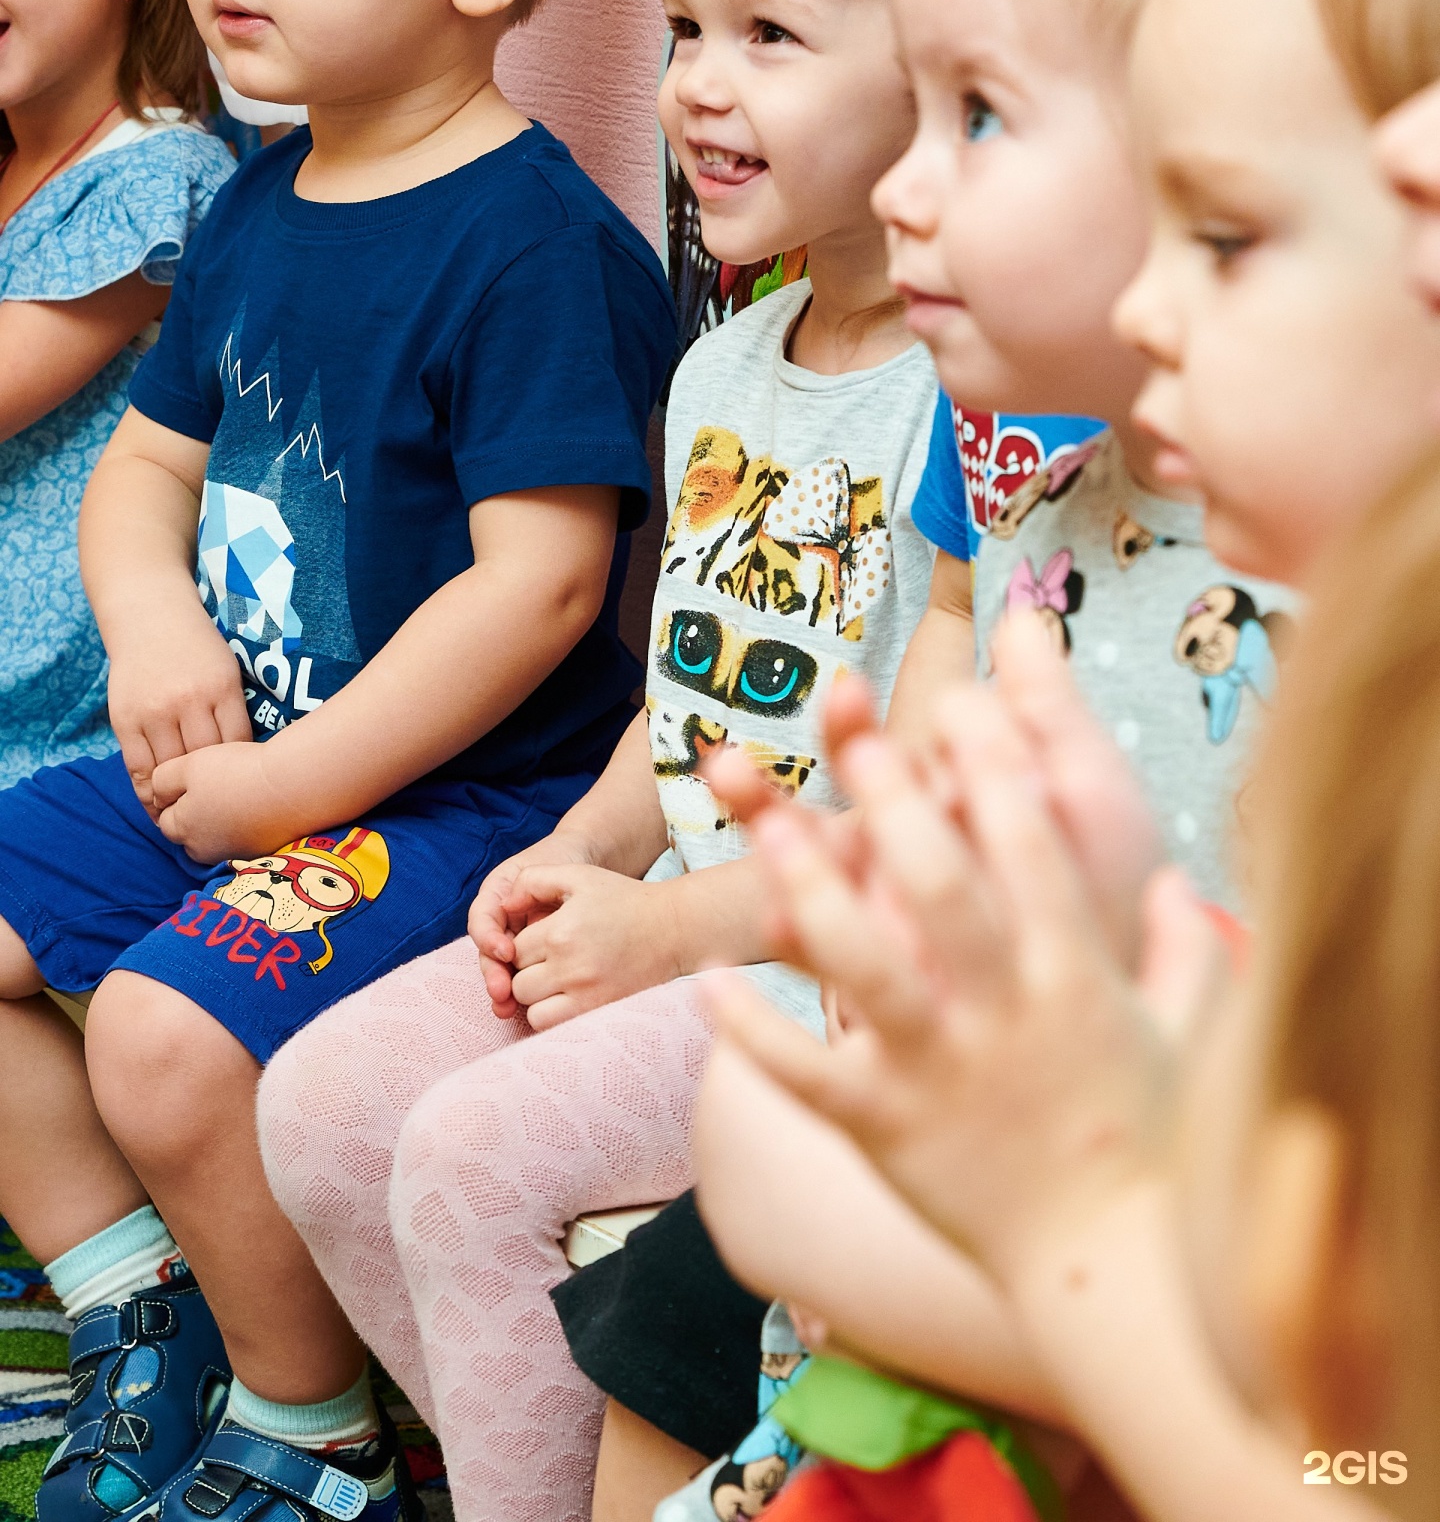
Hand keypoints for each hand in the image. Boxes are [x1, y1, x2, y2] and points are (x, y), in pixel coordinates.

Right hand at [107, 596, 250, 808]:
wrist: (149, 616)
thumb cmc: (196, 648)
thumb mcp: (227, 670)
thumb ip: (233, 709)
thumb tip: (250, 759)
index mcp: (222, 688)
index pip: (238, 744)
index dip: (241, 772)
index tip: (246, 790)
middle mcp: (188, 701)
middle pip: (206, 762)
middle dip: (213, 790)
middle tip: (221, 814)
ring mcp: (154, 712)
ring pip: (171, 770)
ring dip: (179, 797)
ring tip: (189, 817)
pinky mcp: (126, 720)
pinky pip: (139, 768)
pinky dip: (148, 792)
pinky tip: (158, 806)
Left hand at [149, 740, 281, 865]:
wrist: (292, 786)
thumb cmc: (236, 772)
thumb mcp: (189, 765)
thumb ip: (163, 781)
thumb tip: (157, 796)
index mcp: (182, 828)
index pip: (164, 818)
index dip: (173, 796)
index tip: (194, 777)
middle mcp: (202, 850)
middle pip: (188, 833)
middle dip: (193, 814)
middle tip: (214, 785)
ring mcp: (231, 854)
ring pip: (214, 838)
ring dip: (218, 822)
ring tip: (236, 795)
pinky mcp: (259, 853)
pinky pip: (241, 840)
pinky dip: (243, 826)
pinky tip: (255, 806)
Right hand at [468, 827, 599, 1014]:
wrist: (590, 865)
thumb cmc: (565, 862)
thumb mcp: (547, 867)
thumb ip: (528, 882)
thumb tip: (510, 907)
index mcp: (498, 897)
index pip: (483, 920)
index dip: (488, 938)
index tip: (507, 952)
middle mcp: (502, 922)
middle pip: (488, 953)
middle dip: (493, 974)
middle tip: (501, 992)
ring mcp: (516, 942)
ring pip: (502, 971)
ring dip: (502, 991)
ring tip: (507, 1008)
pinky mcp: (534, 960)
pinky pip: (524, 978)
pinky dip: (523, 995)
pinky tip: (524, 1011)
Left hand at [506, 864, 680, 1030]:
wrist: (673, 929)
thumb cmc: (624, 899)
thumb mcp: (579, 876)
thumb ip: (534, 881)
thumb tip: (505, 903)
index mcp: (561, 931)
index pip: (513, 950)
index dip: (524, 945)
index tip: (544, 940)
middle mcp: (570, 966)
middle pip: (518, 982)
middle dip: (527, 971)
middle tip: (551, 960)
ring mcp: (585, 995)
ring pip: (530, 1009)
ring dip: (537, 997)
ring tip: (558, 980)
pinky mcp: (599, 1012)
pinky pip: (553, 1026)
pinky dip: (553, 1014)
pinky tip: (569, 996)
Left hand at [704, 667, 1223, 1290]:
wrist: (1110, 1270)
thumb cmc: (1150, 1144)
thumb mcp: (1185, 1035)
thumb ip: (1186, 950)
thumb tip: (1178, 882)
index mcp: (1075, 975)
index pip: (1033, 849)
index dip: (994, 767)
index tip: (960, 700)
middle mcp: (1004, 1013)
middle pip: (941, 887)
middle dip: (897, 804)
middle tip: (853, 735)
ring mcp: (939, 1073)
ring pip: (864, 969)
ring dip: (813, 895)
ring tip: (765, 833)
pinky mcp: (887, 1132)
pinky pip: (808, 1076)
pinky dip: (754, 1034)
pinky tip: (704, 988)